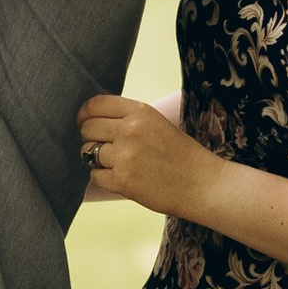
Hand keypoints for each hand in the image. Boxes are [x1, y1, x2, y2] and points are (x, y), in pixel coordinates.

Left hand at [76, 93, 211, 215]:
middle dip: (90, 138)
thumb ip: (128, 118)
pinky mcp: (122, 181)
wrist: (203, 184)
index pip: (95, 105)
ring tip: (118, 164)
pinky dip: (104, 178)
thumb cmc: (182, 154)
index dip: (84, 114)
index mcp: (140, 111)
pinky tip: (122, 178)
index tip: (84, 122)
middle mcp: (129, 130)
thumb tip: (92, 119)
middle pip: (87, 129)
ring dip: (96, 160)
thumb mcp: (157, 123)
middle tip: (105, 147)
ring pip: (87, 153)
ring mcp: (125, 156)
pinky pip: (95, 176)